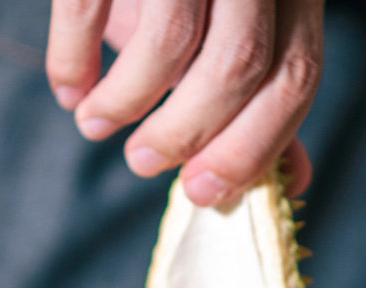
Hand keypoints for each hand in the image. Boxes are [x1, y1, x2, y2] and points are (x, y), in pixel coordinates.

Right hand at [46, 0, 322, 205]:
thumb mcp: (242, 26)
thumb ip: (268, 95)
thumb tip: (296, 179)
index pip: (295, 75)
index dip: (253, 147)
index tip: (202, 190)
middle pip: (240, 64)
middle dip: (186, 134)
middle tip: (142, 163)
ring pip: (172, 41)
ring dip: (126, 102)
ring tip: (96, 126)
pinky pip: (89, 5)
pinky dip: (74, 59)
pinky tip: (70, 88)